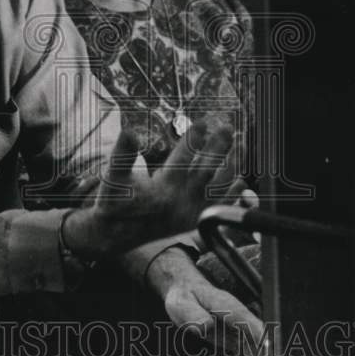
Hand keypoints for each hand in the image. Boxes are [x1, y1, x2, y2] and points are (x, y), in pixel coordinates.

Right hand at [63, 123, 236, 257]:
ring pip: (218, 187)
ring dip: (230, 165)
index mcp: (161, 190)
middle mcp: (180, 203)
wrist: (116, 234)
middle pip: (207, 171)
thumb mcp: (113, 176)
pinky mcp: (193, 221)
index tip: (204, 121)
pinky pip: (218, 206)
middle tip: (228, 127)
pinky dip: (231, 193)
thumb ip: (122, 154)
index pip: (183, 159)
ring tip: (239, 145)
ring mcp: (190, 213)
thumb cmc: (114, 201)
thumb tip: (129, 130)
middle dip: (219, 147)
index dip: (194, 139)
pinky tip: (241, 179)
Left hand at [147, 246, 264, 355]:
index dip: (257, 333)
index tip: (265, 351)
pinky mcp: (238, 337)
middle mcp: (238, 316)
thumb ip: (193, 314)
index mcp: (226, 304)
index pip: (245, 318)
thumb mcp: (181, 304)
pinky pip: (250, 354)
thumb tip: (205, 325)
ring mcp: (240, 327)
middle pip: (257, 337)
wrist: (186, 292)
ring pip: (257, 349)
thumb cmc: (184, 297)